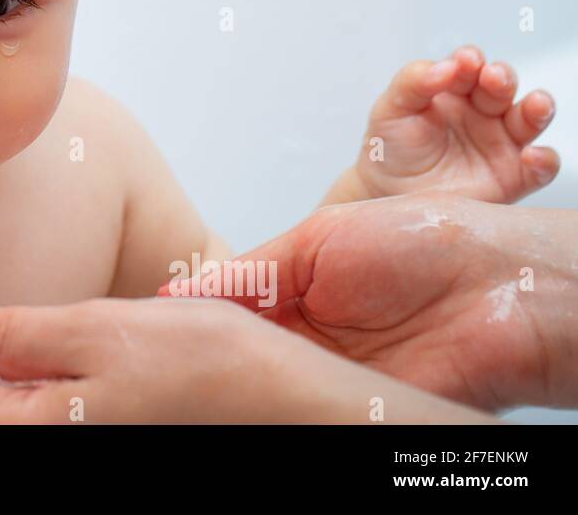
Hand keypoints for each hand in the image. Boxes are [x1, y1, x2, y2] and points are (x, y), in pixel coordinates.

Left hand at [0, 276, 492, 423]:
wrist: (295, 405)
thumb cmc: (211, 368)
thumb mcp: (99, 332)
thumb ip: (12, 335)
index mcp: (34, 431)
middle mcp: (49, 445)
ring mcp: (77, 439)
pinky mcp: (103, 429)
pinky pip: (29, 408)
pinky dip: (6, 372)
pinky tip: (12, 343)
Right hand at [161, 192, 577, 411]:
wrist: (500, 285)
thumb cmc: (425, 240)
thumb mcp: (319, 239)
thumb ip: (251, 269)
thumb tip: (182, 292)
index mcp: (298, 293)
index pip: (228, 311)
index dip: (190, 317)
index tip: (149, 323)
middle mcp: (311, 339)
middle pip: (240, 352)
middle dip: (203, 352)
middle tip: (161, 353)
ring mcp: (332, 377)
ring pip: (265, 386)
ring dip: (233, 379)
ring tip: (191, 373)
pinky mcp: (356, 408)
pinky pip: (303, 409)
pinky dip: (276, 404)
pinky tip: (249, 395)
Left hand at [346, 45, 557, 203]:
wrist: (388, 195)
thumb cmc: (391, 147)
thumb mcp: (391, 109)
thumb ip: (412, 82)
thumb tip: (445, 66)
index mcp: (454, 89)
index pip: (469, 67)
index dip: (470, 61)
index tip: (465, 62)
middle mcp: (483, 111)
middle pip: (503, 86)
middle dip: (502, 77)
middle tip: (493, 78)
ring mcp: (501, 142)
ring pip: (531, 119)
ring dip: (538, 109)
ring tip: (536, 106)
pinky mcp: (513, 176)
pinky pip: (540, 167)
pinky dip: (544, 160)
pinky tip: (533, 156)